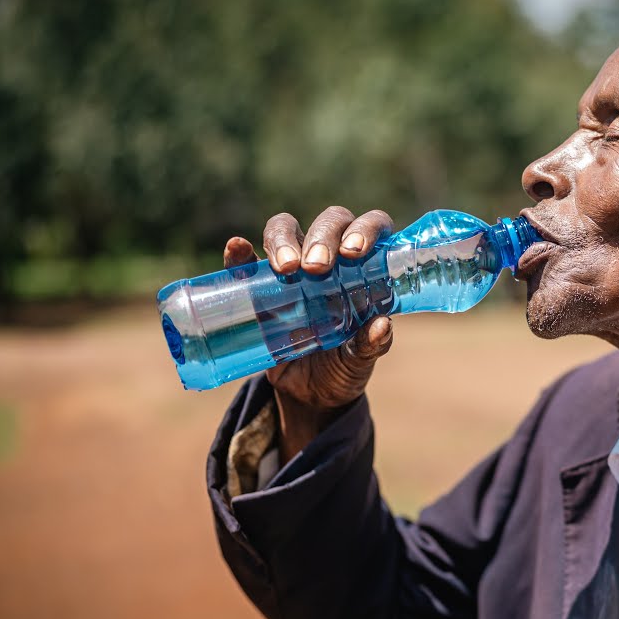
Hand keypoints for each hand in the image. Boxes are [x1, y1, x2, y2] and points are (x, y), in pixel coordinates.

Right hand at [222, 206, 395, 457]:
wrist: (309, 395)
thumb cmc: (344, 366)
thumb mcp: (360, 359)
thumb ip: (371, 344)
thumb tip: (380, 325)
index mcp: (365, 269)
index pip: (371, 227)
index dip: (365, 229)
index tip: (353, 252)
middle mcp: (331, 258)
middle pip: (329, 223)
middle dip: (322, 238)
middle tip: (317, 267)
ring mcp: (294, 267)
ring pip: (286, 229)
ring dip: (284, 241)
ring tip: (286, 268)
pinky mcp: (260, 285)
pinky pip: (246, 261)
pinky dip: (240, 253)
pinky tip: (238, 247)